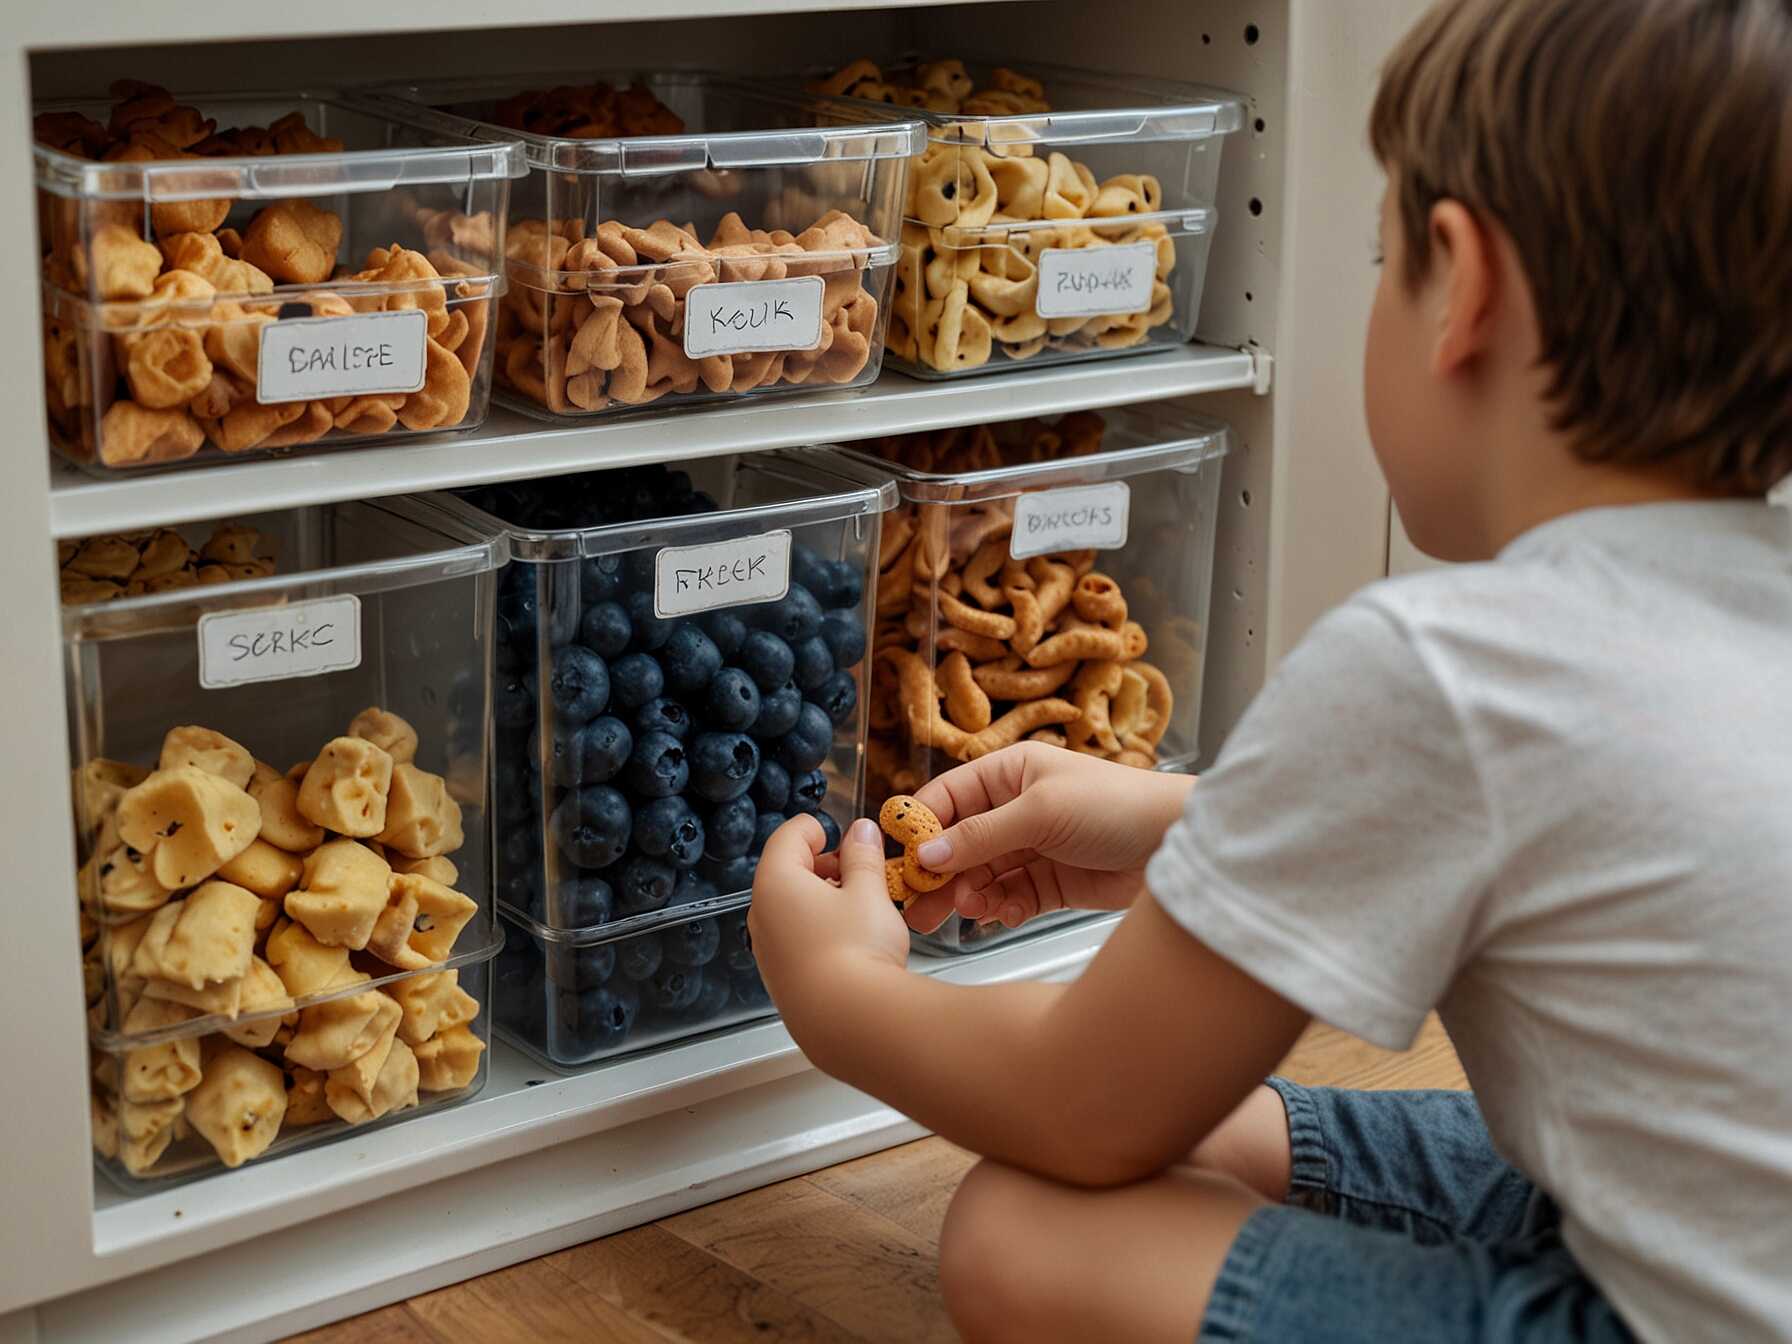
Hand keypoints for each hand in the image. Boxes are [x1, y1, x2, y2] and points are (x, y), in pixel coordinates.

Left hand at [748, 813, 910, 1045]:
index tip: (844, 836)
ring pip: (791, 908)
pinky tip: (850, 942)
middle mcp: (761, 914)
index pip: (789, 835)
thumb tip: (862, 832)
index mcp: (776, 881)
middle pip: (787, 872)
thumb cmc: (856, 951)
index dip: (818, 829)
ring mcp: (767, 949)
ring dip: (823, 899)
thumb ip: (863, 857)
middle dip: (824, 866)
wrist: (847, 1023)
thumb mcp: (869, 892)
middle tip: (860, 873)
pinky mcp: (780, 978)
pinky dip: (818, 929)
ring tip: (861, 909)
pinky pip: (795, 939)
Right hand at [904, 742, 1195, 932]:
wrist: (1178, 844)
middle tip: (919, 907)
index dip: (921, 828)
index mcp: (1009, 773)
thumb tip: (927, 854)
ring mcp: (1033, 847)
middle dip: (939, 874)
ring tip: (971, 910)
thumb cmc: (1117, 806)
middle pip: (958, 843)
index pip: (947, 798)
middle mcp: (1016, 808)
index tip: (903, 862)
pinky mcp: (1051, 882)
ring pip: (981, 875)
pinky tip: (1003, 914)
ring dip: (971, 894)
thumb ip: (982, 836)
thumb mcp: (1041, 812)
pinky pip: (1010, 897)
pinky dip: (1001, 908)